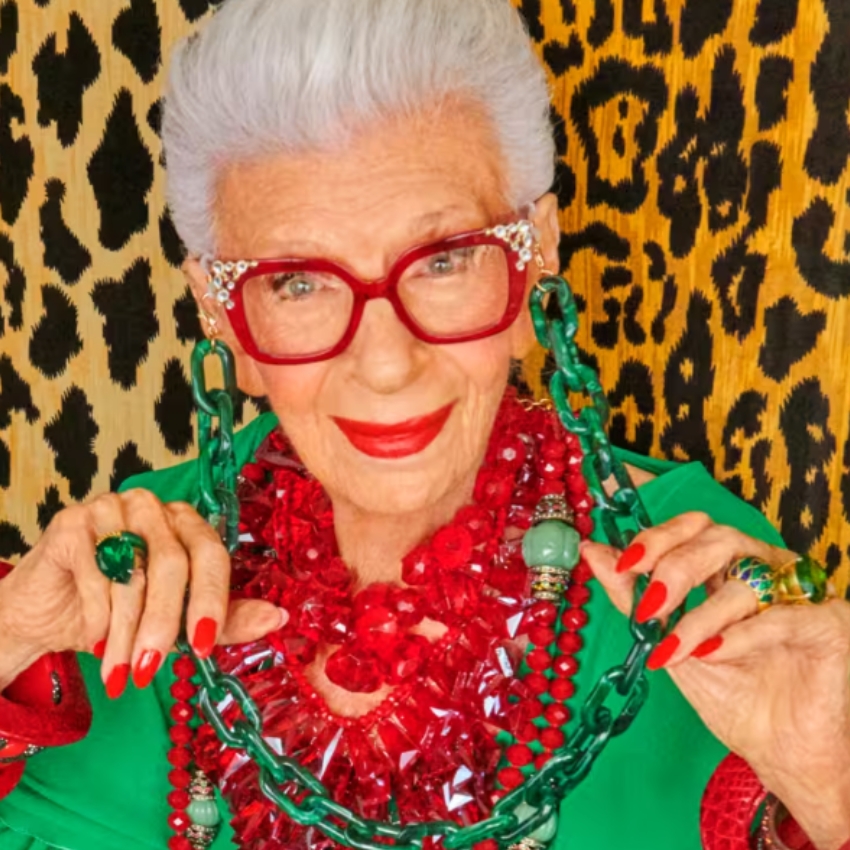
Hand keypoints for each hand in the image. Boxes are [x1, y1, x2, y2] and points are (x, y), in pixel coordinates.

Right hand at [0, 490, 285, 697]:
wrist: (50, 610)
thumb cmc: (122, 611)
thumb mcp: (176, 619)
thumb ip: (224, 618)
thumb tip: (278, 617)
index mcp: (187, 524)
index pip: (211, 553)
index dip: (211, 600)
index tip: (204, 645)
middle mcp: (154, 508)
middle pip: (173, 562)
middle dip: (164, 623)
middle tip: (152, 669)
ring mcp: (112, 508)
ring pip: (131, 572)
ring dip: (125, 632)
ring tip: (120, 672)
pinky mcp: (72, 522)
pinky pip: (93, 571)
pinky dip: (96, 616)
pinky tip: (93, 641)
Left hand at [583, 512, 849, 849]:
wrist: (779, 753)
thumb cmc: (731, 694)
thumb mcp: (670, 642)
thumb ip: (634, 596)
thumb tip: (593, 553)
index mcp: (731, 567)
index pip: (694, 527)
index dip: (658, 536)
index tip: (623, 562)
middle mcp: (767, 569)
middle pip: (719, 538)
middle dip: (674, 567)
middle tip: (648, 606)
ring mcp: (800, 594)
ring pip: (745, 579)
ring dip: (699, 616)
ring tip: (673, 649)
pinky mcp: (830, 624)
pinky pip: (780, 616)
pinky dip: (739, 635)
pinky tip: (712, 655)